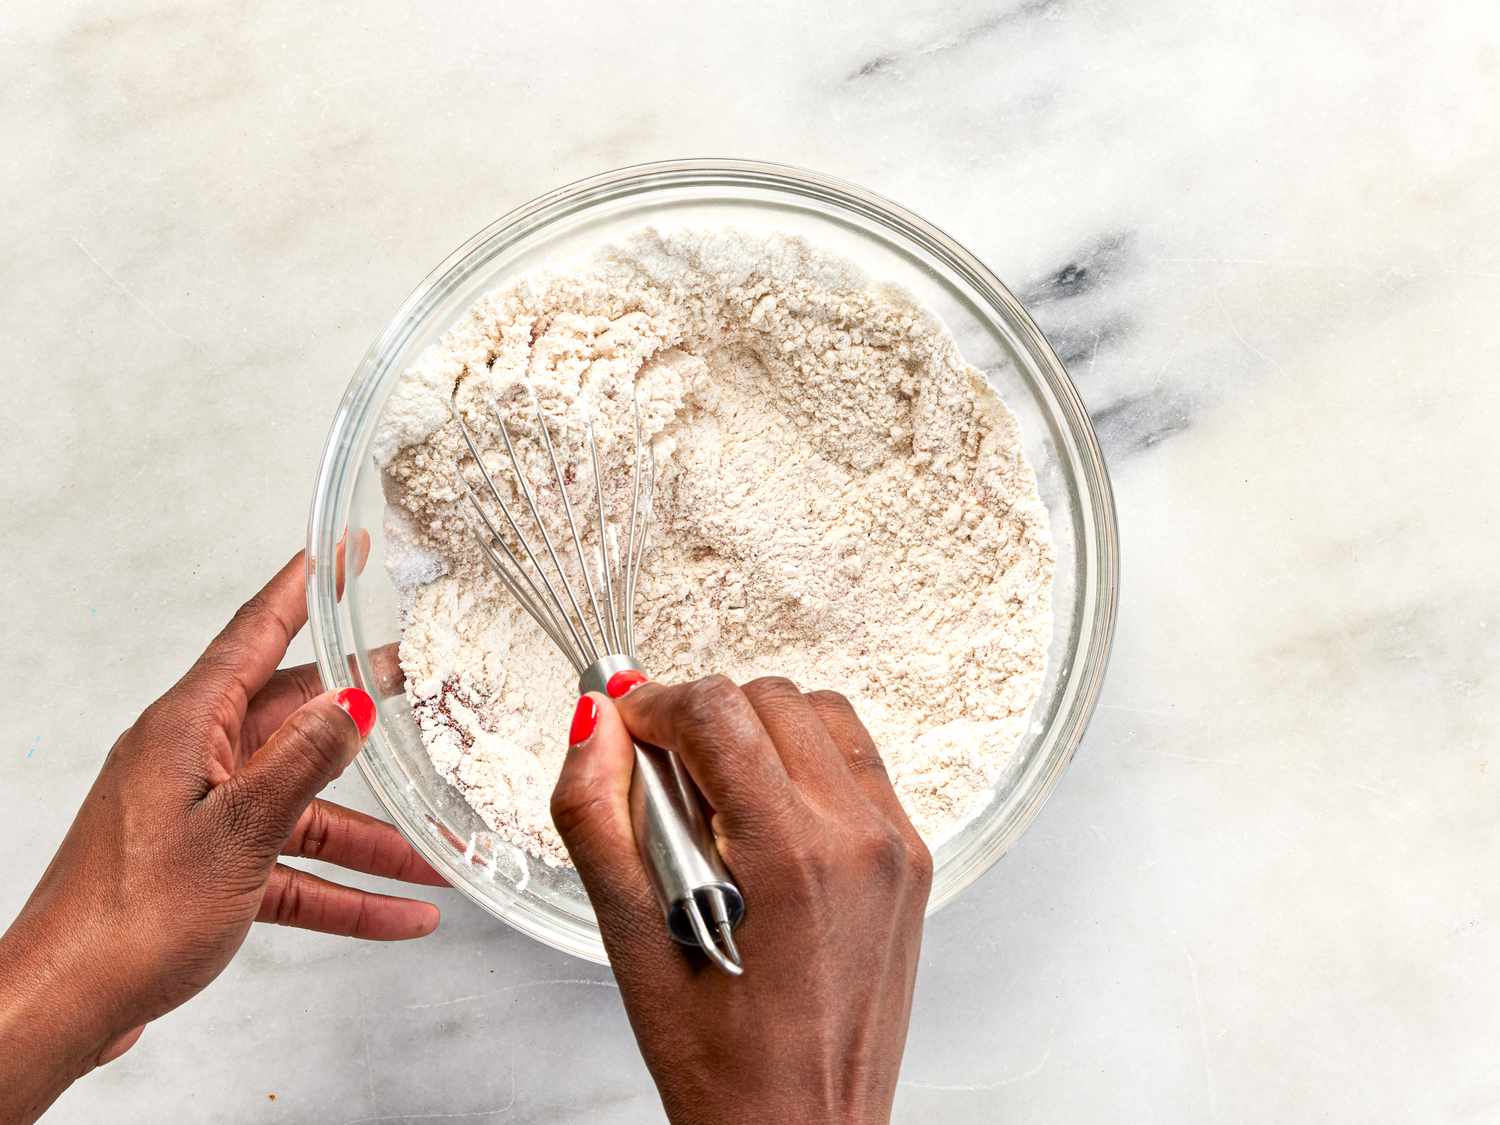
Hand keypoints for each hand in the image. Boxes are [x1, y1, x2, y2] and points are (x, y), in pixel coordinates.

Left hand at [0, 550, 445, 1123]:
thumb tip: (353, 703)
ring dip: (373, 835)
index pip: (257, 635)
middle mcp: (194, 760)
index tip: (343, 550)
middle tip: (425, 686)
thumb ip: (301, 764)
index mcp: (187, 729)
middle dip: (365, 713)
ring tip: (441, 851)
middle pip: (296, 720)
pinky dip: (346, 889)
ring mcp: (202, 816)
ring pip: (305, 808)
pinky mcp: (208, 869)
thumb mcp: (235, 833)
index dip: (305, 589)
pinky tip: (402, 914)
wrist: (63, 1007)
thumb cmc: (126, 918)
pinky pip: (293, 866)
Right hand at [550, 676, 932, 1124]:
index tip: (624, 730)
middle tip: (660, 777)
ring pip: (820, 714)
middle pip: (770, 699)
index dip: (654, 704)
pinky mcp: (911, 858)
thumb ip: (597, 818)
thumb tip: (591, 723)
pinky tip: (765, 817)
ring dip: (757, 731)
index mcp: (793, 857)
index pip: (718, 711)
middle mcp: (860, 838)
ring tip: (714, 797)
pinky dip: (804, 760)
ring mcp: (896, 845)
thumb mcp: (632, 946)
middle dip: (702, 718)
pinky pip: (856, 760)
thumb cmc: (726, 1070)